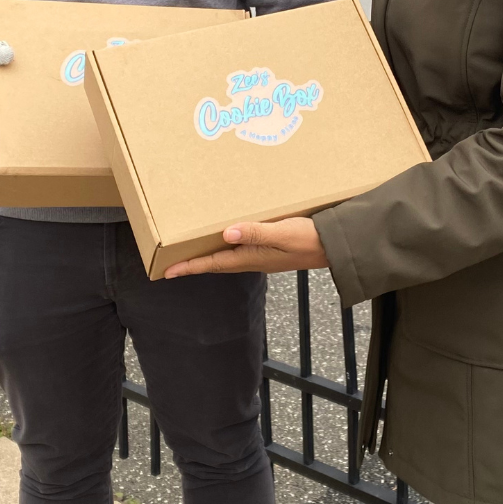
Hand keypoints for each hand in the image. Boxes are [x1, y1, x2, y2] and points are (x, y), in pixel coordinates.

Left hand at [164, 218, 328, 277]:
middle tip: (173, 262)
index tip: (167, 271)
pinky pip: (241, 248)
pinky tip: (228, 235)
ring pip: (228, 256)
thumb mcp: (283, 233)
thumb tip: (226, 232)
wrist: (335, 247)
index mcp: (251, 257)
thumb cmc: (310, 239)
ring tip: (193, 249)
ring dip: (209, 254)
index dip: (189, 266)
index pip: (213, 263)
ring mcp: (263, 255)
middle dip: (194, 262)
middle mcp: (253, 258)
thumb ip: (256, 232)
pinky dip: (228, 244)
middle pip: (216, 262)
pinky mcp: (272, 248)